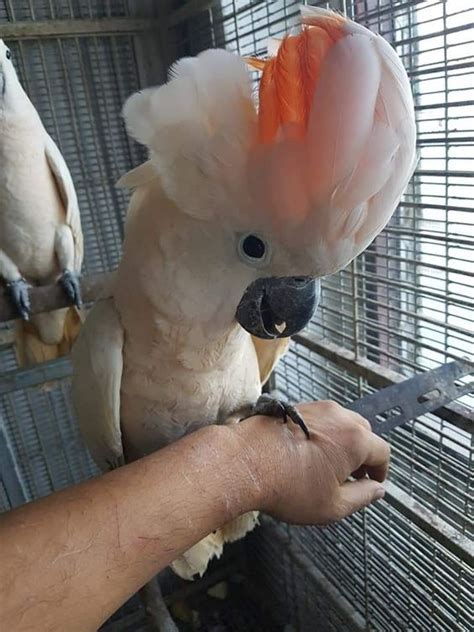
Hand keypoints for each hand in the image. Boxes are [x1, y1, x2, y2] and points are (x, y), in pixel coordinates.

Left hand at [234, 400, 389, 524]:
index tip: (372, 482)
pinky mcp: (296, 407)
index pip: (382, 451)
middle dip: (362, 455)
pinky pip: (319, 419)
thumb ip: (362, 497)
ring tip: (326, 467)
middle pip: (364, 433)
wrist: (243, 462)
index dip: (381, 470)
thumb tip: (377, 490)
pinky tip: (306, 455)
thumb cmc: (285, 486)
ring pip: (341, 423)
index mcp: (354, 439)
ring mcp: (316, 408)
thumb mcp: (332, 505)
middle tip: (351, 477)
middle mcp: (338, 417)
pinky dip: (321, 435)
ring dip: (341, 443)